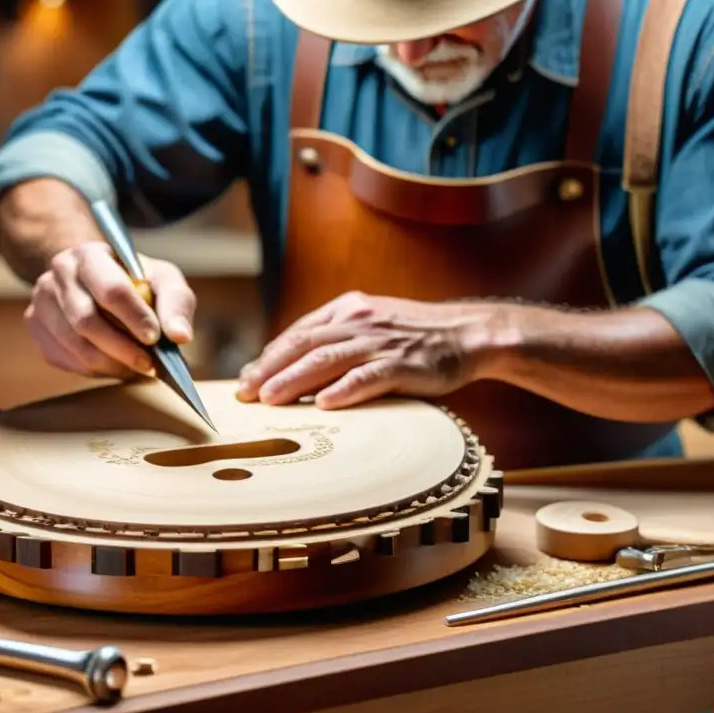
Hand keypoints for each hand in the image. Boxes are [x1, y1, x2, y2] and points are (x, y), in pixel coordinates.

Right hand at [24, 241, 195, 378]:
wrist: (96, 282)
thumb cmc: (136, 282)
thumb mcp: (164, 281)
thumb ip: (177, 304)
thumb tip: (181, 336)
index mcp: (90, 255)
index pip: (110, 289)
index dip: (133, 317)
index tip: (154, 338)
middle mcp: (58, 274)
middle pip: (86, 321)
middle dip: (122, 348)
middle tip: (150, 364)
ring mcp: (41, 301)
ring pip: (75, 345)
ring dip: (111, 363)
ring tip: (137, 367)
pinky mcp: (36, 328)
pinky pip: (66, 359)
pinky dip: (96, 369)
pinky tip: (115, 365)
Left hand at [236, 291, 502, 408]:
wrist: (468, 333)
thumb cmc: (415, 338)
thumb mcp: (372, 327)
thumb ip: (337, 340)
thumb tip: (295, 368)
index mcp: (348, 309)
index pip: (299, 333)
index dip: (270, 356)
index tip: (247, 377)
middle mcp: (359, 320)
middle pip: (305, 344)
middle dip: (270, 368)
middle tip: (245, 392)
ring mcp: (381, 341)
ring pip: (328, 359)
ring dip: (294, 379)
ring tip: (268, 398)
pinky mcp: (403, 363)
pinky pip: (368, 377)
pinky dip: (344, 390)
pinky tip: (323, 403)